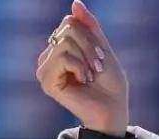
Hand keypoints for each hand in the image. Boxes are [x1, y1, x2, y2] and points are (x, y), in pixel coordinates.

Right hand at [36, 0, 128, 136]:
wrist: (114, 109)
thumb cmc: (111, 83)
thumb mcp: (103, 49)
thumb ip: (89, 27)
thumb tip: (75, 2)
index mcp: (60, 48)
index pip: (69, 22)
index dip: (90, 37)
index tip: (101, 57)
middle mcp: (49, 57)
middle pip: (67, 29)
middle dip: (89, 47)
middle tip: (97, 68)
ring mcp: (45, 69)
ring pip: (64, 43)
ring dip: (86, 58)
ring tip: (90, 75)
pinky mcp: (46, 81)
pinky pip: (62, 58)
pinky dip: (79, 67)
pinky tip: (83, 81)